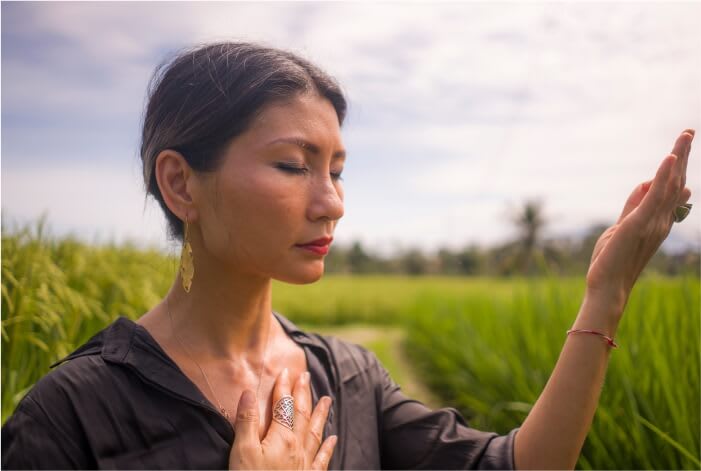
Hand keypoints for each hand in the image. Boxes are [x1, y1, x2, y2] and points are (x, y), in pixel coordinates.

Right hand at [229, 368, 336, 469]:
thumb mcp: (242, 452)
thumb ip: (246, 422)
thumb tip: (247, 392)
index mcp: (281, 438)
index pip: (283, 405)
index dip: (283, 387)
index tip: (286, 371)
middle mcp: (298, 447)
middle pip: (301, 414)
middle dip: (303, 393)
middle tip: (306, 376)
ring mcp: (305, 463)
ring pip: (315, 432)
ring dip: (319, 413)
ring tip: (326, 399)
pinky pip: (322, 458)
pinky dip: (328, 446)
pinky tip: (333, 438)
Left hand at [585, 129, 693, 313]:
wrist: (608, 286)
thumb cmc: (613, 260)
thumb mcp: (622, 226)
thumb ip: (633, 205)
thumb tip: (644, 183)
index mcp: (657, 222)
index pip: (672, 191)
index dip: (677, 169)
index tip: (680, 151)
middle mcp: (661, 221)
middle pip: (676, 182)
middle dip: (683, 156)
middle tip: (689, 132)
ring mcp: (653, 222)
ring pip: (671, 184)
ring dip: (678, 157)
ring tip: (685, 136)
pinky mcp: (639, 224)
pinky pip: (655, 196)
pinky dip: (662, 176)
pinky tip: (669, 158)